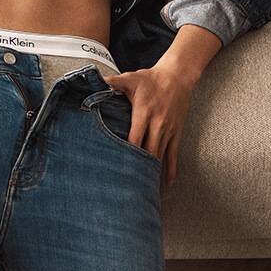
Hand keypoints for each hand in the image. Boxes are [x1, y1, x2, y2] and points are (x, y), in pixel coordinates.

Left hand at [101, 63, 192, 188]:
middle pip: (148, 152)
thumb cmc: (149, 78)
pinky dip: (170, 172)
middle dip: (139, 170)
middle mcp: (157, 124)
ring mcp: (168, 131)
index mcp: (144, 112)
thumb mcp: (129, 78)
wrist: (177, 77)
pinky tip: (167, 187)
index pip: (134, 138)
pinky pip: (174, 156)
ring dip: (153, 175)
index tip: (119, 169)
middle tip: (129, 188)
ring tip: (145, 194)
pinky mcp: (176, 134)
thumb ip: (111, 82)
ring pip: (160, 157)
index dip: (127, 154)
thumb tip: (93, 82)